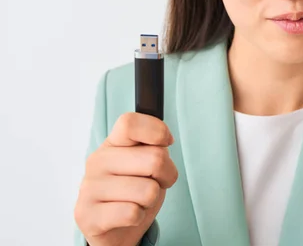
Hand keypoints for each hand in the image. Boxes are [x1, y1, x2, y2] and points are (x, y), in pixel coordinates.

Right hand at [74, 113, 178, 245]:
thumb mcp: (147, 164)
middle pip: (155, 159)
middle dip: (166, 175)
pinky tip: (128, 215)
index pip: (130, 123)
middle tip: (155, 182)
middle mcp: (97, 161)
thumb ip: (154, 147)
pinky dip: (139, 217)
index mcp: (113, 143)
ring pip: (148, 190)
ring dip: (152, 199)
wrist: (115, 228)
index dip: (157, 131)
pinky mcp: (86, 215)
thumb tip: (164, 140)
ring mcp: (89, 188)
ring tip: (139, 201)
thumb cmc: (136, 190)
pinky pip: (132, 213)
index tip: (166, 143)